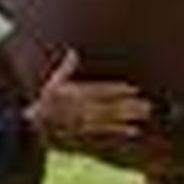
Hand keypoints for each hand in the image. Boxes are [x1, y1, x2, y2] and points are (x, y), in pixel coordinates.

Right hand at [23, 51, 151, 150]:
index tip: (133, 89)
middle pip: (109, 106)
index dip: (117, 90)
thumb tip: (73, 52)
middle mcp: (82, 108)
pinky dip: (120, 131)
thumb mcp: (53, 82)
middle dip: (129, 105)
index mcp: (75, 94)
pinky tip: (134, 130)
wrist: (36, 124)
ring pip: (111, 119)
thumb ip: (66, 68)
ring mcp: (85, 121)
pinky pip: (106, 132)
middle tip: (147, 104)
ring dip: (129, 116)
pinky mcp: (87, 132)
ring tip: (145, 113)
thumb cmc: (46, 101)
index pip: (100, 91)